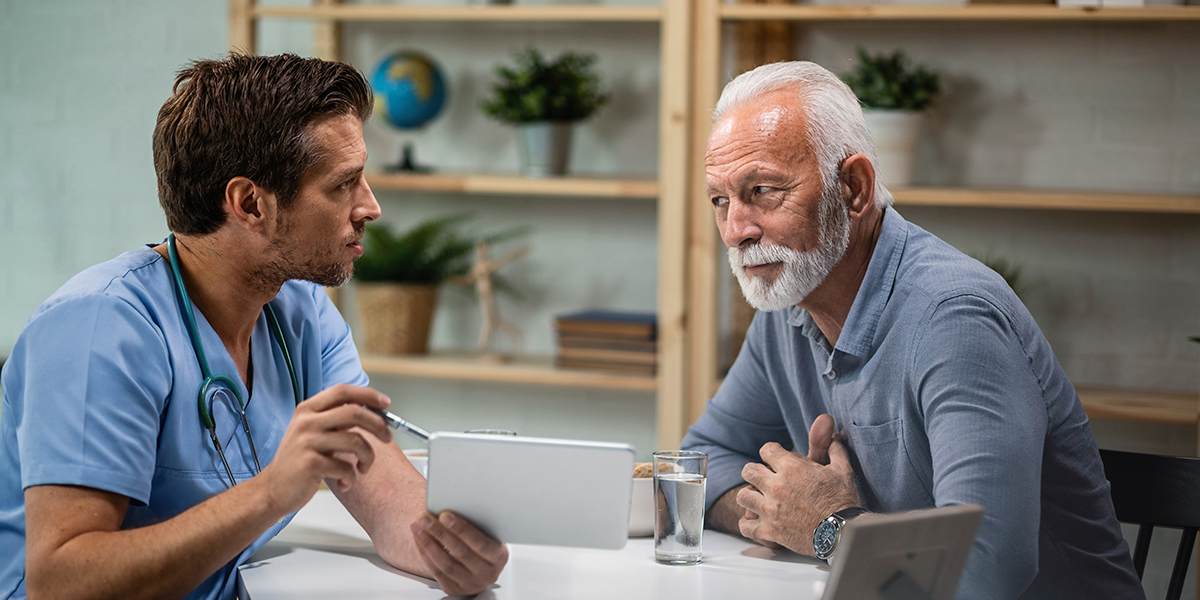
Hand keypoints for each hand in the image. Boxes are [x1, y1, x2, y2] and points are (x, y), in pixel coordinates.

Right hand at [258, 384, 392, 512]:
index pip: (342, 391)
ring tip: (362, 468)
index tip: (386, 404)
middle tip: (387, 438)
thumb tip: (373, 414)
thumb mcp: (311, 432)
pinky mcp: (311, 464)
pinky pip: (347, 467)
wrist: (272, 489)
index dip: (368, 395)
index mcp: (307, 409)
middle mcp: (306, 422)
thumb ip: (335, 420)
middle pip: (355, 412)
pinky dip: (352, 477)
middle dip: (378, 425)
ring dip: (368, 457)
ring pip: (356, 441)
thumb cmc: (298, 461)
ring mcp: (307, 442)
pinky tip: (344, 482)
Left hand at [411, 511, 508, 595]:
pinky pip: (436, 571)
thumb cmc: (483, 542)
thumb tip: (450, 507)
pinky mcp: (454, 589)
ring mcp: (470, 583)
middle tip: (425, 518)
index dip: (461, 529)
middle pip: (460, 552)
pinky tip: (420, 539)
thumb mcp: (487, 534)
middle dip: (440, 533)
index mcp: (499, 557)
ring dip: (428, 543)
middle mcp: (487, 573)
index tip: (444, 515)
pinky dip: (425, 553)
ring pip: (446, 563)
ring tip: (418, 526)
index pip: (479, 543)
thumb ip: (475, 524)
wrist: (481, 567)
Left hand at [736, 414, 860, 555]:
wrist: (843, 534)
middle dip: (756, 472)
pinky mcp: (770, 532)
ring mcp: (770, 510)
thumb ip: (834, 449)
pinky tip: (757, 521)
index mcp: (791, 467)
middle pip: (748, 470)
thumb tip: (835, 436)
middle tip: (765, 479)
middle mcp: (776, 486)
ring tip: (759, 499)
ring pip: (742, 496)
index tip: (777, 461)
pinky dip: (749, 524)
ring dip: (750, 496)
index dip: (772, 453)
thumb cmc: (843, 501)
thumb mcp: (842, 469)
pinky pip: (745, 526)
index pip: (766, 450)